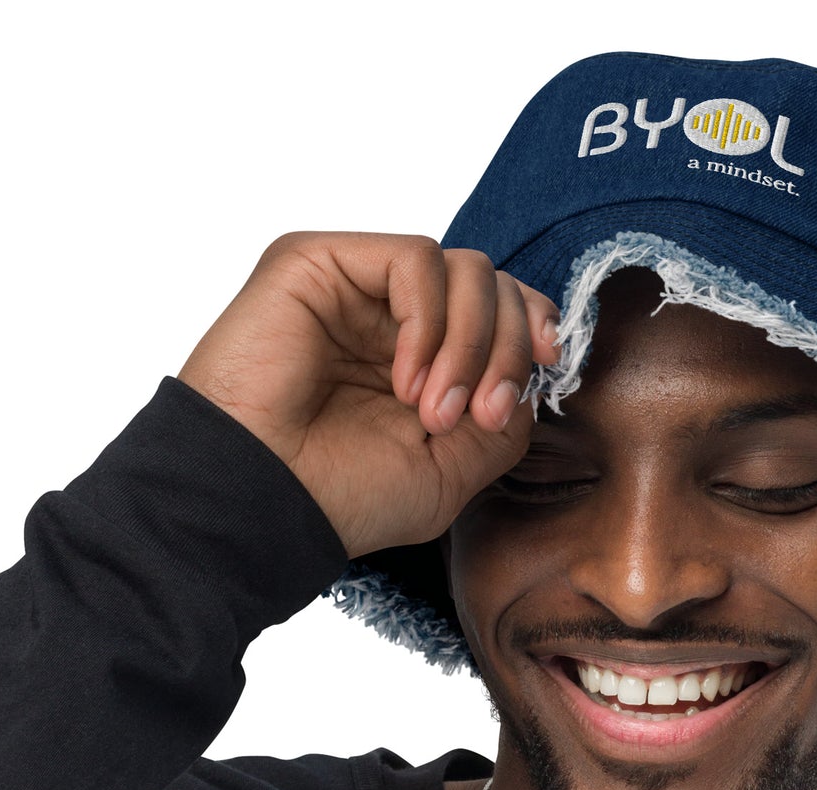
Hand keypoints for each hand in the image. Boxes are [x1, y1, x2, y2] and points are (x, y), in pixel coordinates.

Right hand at [177, 232, 559, 556]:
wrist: (264, 503)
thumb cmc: (343, 498)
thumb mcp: (450, 472)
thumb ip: (502, 420)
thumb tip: (531, 376)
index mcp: (420, 360)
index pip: (500, 309)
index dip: (536, 327)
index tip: (552, 366)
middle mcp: (389, 318)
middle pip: (492, 284)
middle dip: (508, 349)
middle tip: (480, 415)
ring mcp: (354, 289)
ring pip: (463, 268)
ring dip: (470, 344)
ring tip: (433, 411)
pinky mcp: (318, 262)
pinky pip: (414, 259)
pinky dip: (430, 321)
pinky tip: (404, 379)